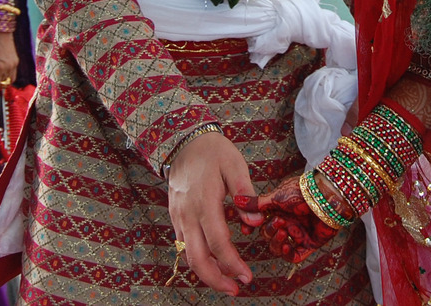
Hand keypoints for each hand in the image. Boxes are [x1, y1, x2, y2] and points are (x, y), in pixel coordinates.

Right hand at [166, 131, 260, 294]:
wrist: (183, 140)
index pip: (218, 243)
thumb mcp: (235, 165)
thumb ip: (246, 194)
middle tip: (236, 289)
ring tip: (227, 281)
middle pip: (198, 259)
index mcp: (205, 202)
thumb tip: (256, 223)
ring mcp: (178, 217)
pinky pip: (185, 244)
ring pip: (189, 255)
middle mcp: (188, 214)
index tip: (247, 277)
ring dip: (207, 273)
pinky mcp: (175, 216)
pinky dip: (199, 258)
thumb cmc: (213, 151)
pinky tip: (214, 262)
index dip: (232, 263)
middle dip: (216, 280)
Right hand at [234, 173, 348, 262]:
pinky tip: (286, 244)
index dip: (252, 227)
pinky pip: (294, 256)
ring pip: (278, 247)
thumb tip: (237, 201)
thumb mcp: (276, 196)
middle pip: (268, 236)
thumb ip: (257, 204)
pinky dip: (287, 253)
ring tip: (284, 231)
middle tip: (279, 221)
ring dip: (276, 242)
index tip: (246, 229)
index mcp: (278, 209)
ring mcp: (297, 233)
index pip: (259, 223)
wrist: (326, 195)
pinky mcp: (309, 243)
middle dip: (269, 231)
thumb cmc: (302, 191)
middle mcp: (287, 221)